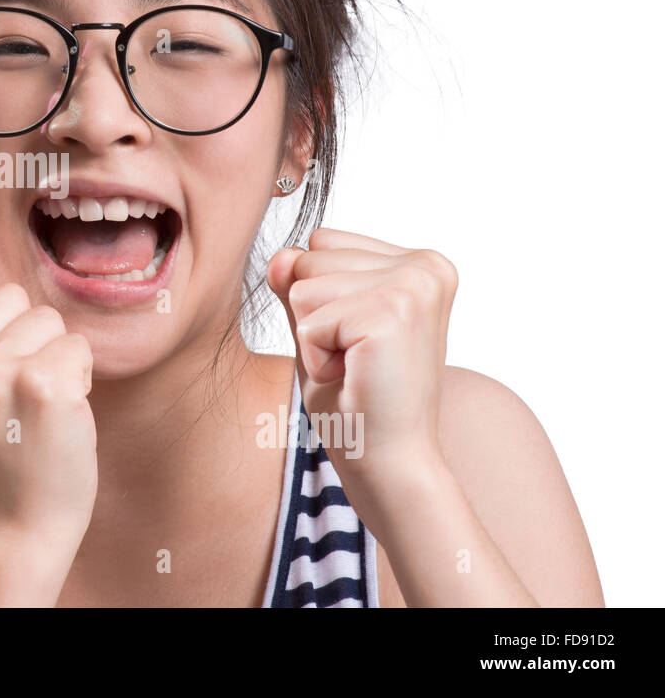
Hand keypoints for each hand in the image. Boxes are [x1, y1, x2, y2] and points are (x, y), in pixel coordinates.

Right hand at [0, 242, 98, 551]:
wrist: (10, 528)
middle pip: (11, 296)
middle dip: (22, 339)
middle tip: (10, 399)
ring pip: (47, 319)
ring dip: (51, 359)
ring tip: (31, 410)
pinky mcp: (41, 386)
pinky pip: (78, 346)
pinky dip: (78, 379)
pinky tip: (57, 417)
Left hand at [266, 227, 457, 487]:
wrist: (390, 462)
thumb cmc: (358, 400)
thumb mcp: (319, 327)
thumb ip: (298, 284)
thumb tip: (280, 255)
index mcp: (419, 262)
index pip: (322, 242)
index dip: (320, 299)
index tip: (358, 340)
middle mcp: (425, 265)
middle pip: (310, 258)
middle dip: (314, 317)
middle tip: (355, 360)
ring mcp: (413, 284)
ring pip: (303, 286)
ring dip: (313, 337)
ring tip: (354, 367)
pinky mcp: (391, 312)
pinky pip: (307, 321)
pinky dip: (315, 357)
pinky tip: (353, 377)